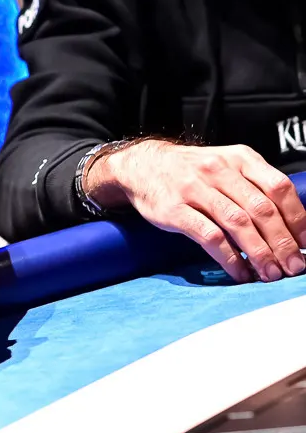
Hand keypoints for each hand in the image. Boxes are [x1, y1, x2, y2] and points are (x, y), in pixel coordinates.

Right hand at [86, 140, 305, 281]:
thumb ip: (256, 187)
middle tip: (294, 267)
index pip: (279, 188)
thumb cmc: (191, 171)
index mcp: (239, 158)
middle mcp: (219, 170)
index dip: (298, 219)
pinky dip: (229, 257)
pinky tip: (240, 271)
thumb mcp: (227, 166)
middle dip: (283, 243)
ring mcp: (194, 189)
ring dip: (260, 253)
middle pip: (261, 209)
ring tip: (270, 274)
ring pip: (238, 224)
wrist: (142, 165)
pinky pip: (209, 236)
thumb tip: (292, 226)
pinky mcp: (174, 210)